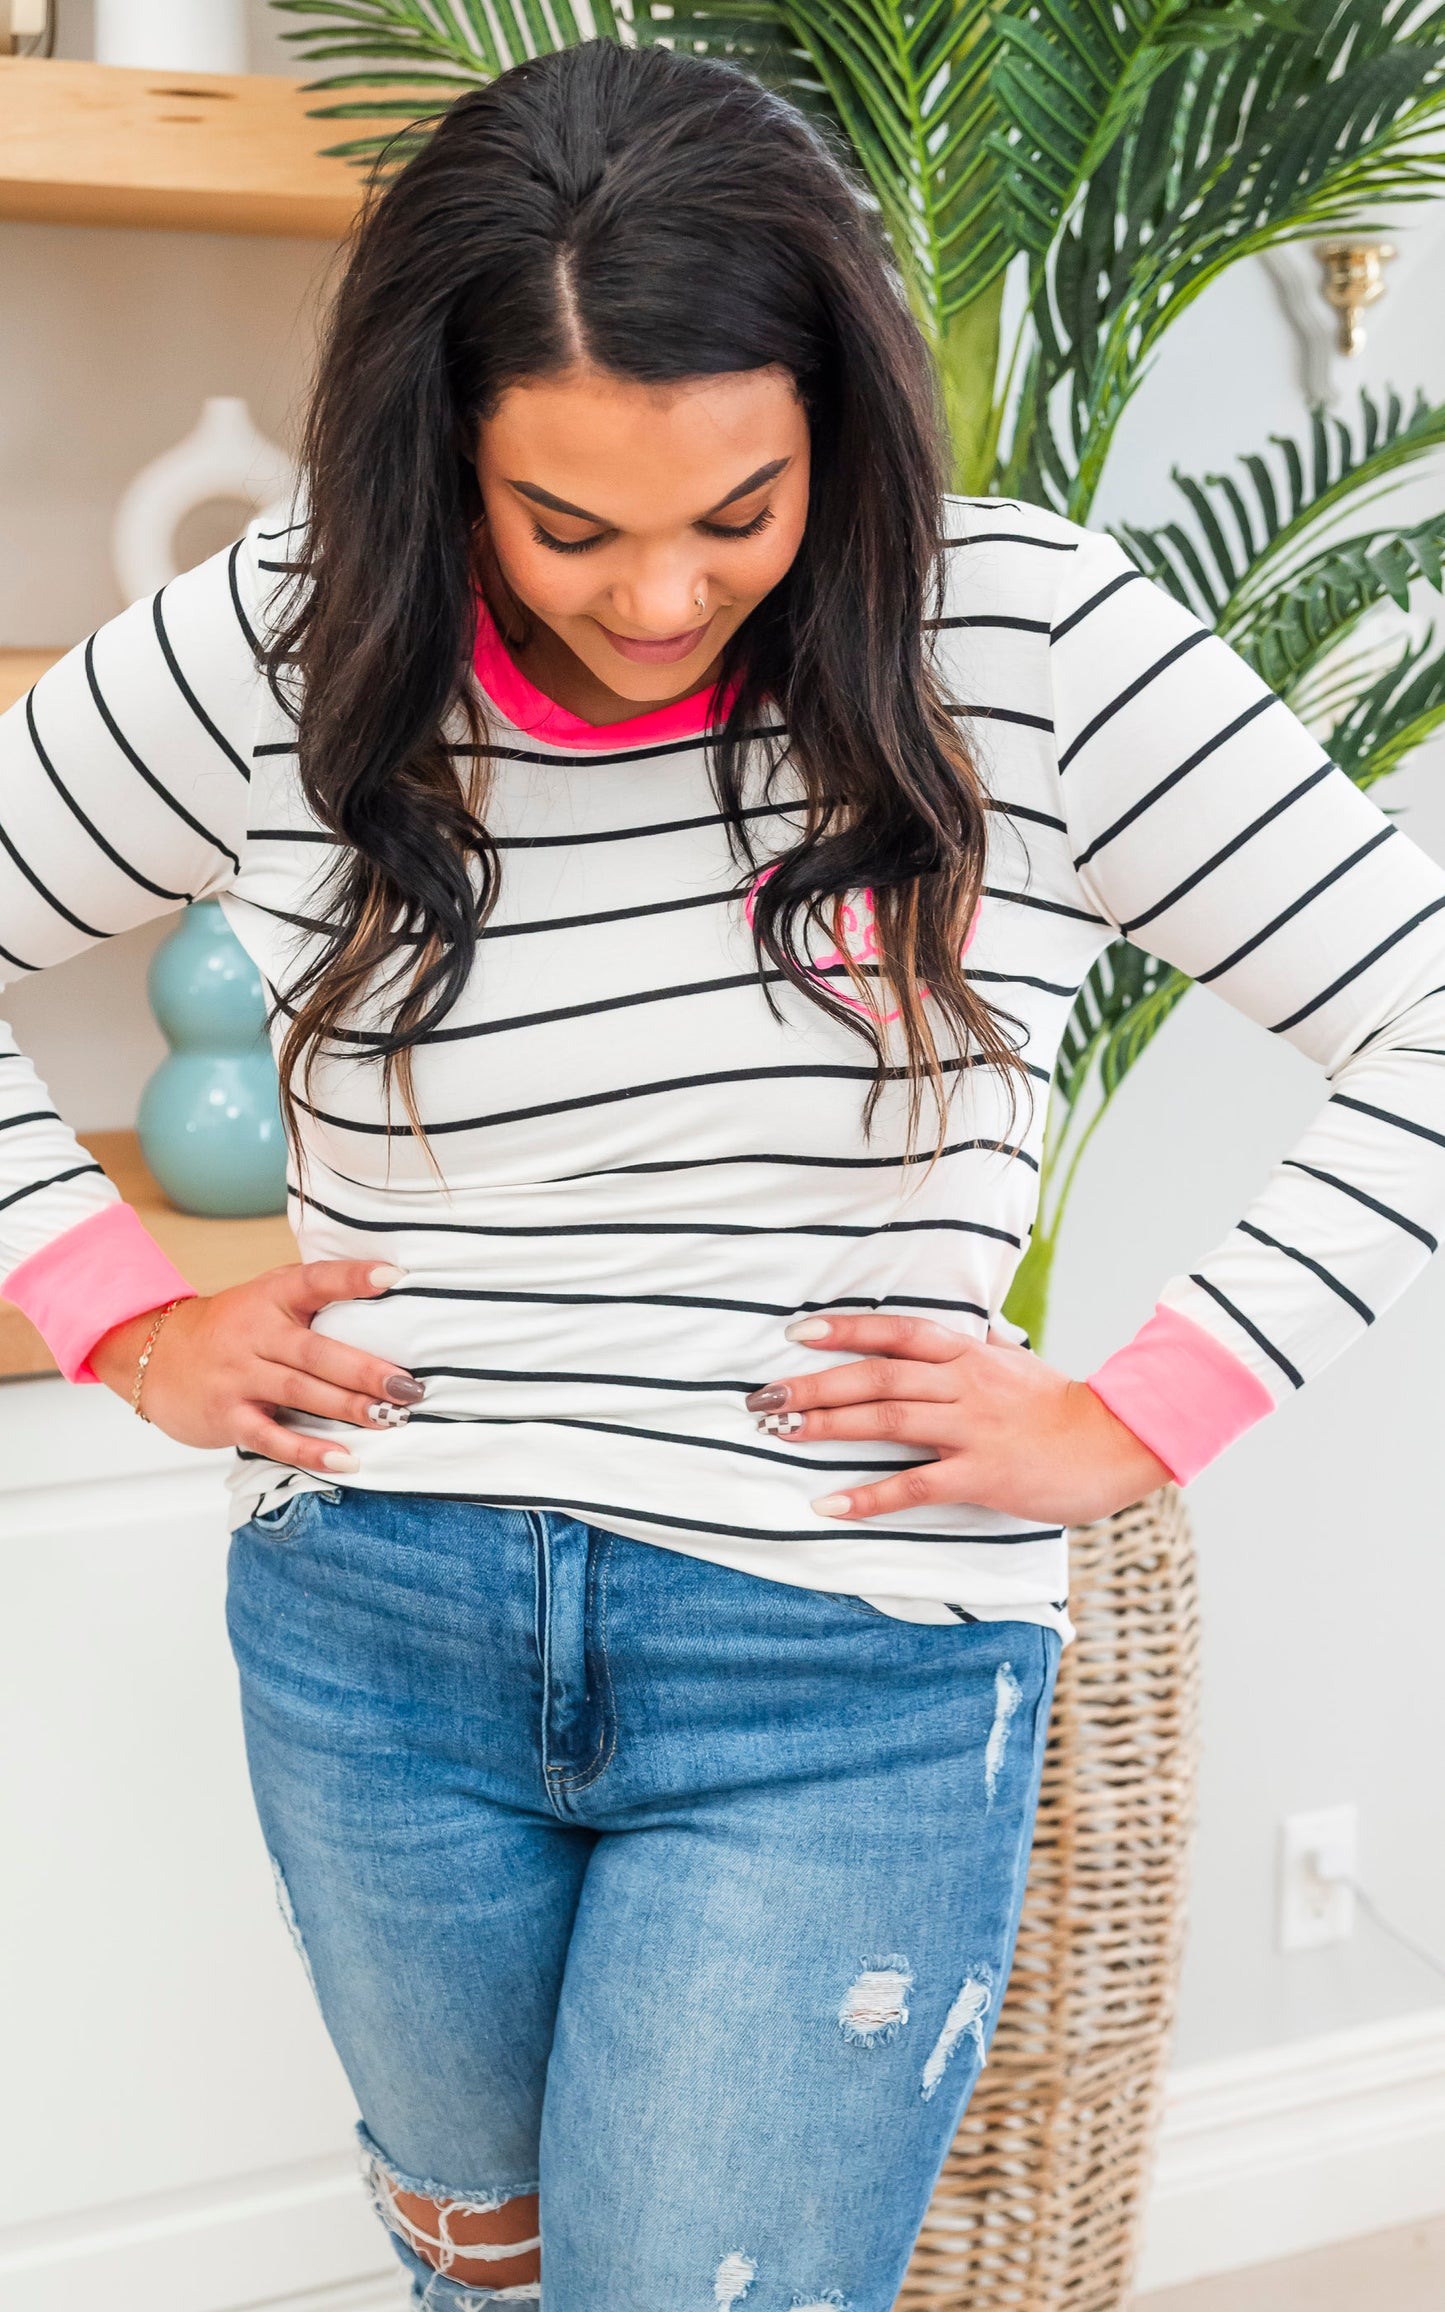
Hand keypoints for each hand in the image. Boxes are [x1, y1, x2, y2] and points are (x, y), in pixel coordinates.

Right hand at [89, 1260, 423, 1475]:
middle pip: (316, 1351)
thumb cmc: (232, 1327)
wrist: (153, 1356)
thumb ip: (314, 1294)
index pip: (315, 1280)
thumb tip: (389, 1288)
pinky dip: (309, 1450)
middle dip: (366, 1370)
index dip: (353, 1277)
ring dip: (349, 1408)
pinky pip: (272, 1436)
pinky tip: (345, 1459)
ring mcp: (238, 1375)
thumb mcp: (266, 1296)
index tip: (394, 1276)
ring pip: (300, 1392)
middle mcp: (254, 1333)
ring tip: (392, 1418)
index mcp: (271, 1295)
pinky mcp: (227, 1415)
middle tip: (409, 1386)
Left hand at [744, 1312, 1172, 1526]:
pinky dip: (868, 1495)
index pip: (897, 1331)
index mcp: (969, 1355)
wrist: (1118, 1442)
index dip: (846, 1329)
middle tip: (763, 1395)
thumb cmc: (1063, 1407)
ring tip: (780, 1432)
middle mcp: (963, 1384)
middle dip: (815, 1384)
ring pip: (887, 1419)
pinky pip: (915, 1485)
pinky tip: (829, 1504)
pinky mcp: (982, 1475)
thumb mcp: (1018, 1364)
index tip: (798, 1332)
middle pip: (877, 1375)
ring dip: (828, 1425)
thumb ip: (980, 1349)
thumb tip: (958, 1332)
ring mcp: (972, 1429)